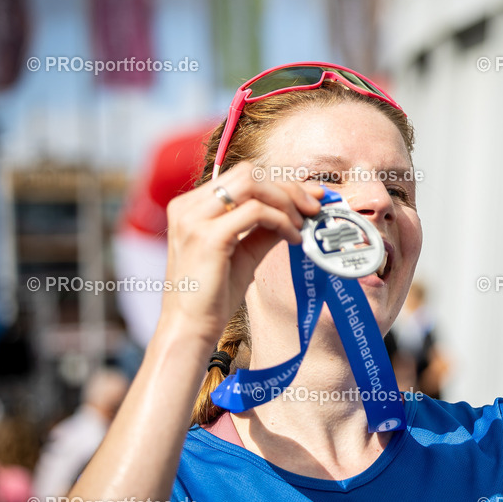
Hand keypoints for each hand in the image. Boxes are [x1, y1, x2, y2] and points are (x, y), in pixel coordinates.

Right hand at [159, 164, 323, 345]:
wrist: (189, 327)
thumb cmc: (213, 295)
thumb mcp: (244, 253)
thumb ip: (265, 230)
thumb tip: (297, 212)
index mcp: (191, 207)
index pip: (242, 176)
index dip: (280, 183)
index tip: (311, 196)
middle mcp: (188, 207)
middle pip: (249, 174)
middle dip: (288, 187)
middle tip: (314, 208)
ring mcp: (194, 220)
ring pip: (252, 185)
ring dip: (286, 201)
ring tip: (302, 226)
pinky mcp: (208, 237)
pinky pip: (256, 212)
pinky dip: (282, 221)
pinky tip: (293, 238)